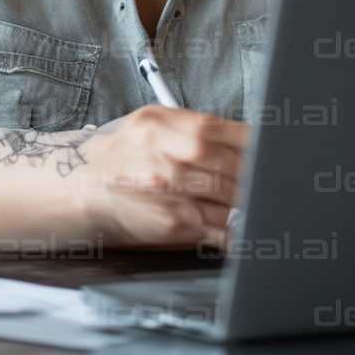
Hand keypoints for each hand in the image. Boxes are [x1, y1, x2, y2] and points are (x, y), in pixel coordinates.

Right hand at [66, 105, 249, 248]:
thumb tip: (248, 138)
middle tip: (260, 179)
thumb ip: (197, 128)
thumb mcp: (154, 123)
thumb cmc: (127, 155)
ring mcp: (171, 192)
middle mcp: (167, 156)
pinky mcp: (174, 223)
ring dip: (245, 201)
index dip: (253, 142)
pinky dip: (235, 230)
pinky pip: (220, 227)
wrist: (87, 188)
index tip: (267, 150)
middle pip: (232, 165)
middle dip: (251, 175)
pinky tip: (238, 227)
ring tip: (246, 200)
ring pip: (231, 197)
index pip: (225, 130)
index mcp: (164, 124)